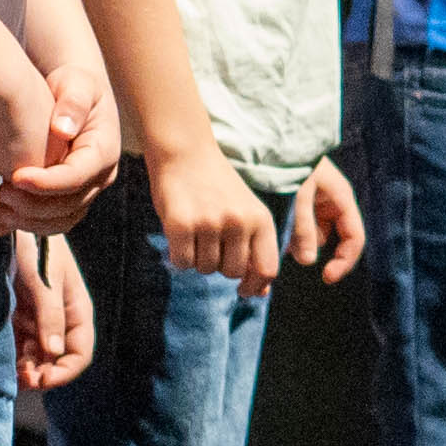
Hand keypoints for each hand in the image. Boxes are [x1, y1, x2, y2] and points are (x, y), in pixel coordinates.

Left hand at [0, 49, 119, 231]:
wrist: (74, 95)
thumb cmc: (73, 85)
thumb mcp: (77, 84)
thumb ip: (72, 102)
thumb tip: (63, 128)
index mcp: (103, 151)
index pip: (77, 176)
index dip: (47, 182)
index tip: (15, 176)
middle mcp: (99, 177)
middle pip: (68, 205)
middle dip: (33, 205)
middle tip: (0, 194)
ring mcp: (85, 191)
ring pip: (61, 221)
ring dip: (28, 221)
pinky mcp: (70, 198)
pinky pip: (51, 222)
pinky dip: (24, 224)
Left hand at [13, 227, 96, 394]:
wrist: (7, 220)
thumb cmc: (33, 245)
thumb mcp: (44, 280)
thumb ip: (50, 316)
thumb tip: (53, 353)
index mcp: (75, 311)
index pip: (79, 354)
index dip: (63, 372)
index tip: (41, 380)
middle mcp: (58, 319)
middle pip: (55, 360)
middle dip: (40, 373)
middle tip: (18, 378)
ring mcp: (36, 318)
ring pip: (34, 355)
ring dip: (23, 367)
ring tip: (6, 371)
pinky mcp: (15, 314)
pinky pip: (16, 343)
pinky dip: (9, 354)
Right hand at [154, 144, 281, 294]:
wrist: (186, 152)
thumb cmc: (217, 186)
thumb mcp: (246, 212)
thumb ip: (255, 248)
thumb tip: (260, 293)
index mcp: (261, 219)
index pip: (267, 269)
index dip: (255, 286)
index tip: (243, 290)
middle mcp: (239, 222)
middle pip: (231, 272)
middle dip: (218, 264)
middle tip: (209, 241)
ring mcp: (210, 223)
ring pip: (205, 268)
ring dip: (197, 258)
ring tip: (195, 229)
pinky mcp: (181, 224)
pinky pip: (182, 262)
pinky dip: (178, 256)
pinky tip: (180, 234)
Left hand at [287, 158, 363, 283]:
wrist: (274, 139)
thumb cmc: (291, 163)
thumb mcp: (299, 196)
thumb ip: (304, 228)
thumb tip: (308, 262)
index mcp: (342, 200)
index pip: (355, 239)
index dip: (345, 261)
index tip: (326, 277)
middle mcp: (334, 204)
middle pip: (338, 240)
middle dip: (320, 253)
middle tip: (296, 261)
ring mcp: (319, 205)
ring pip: (318, 236)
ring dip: (303, 245)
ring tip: (281, 246)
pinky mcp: (304, 205)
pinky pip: (304, 229)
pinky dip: (293, 237)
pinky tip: (276, 238)